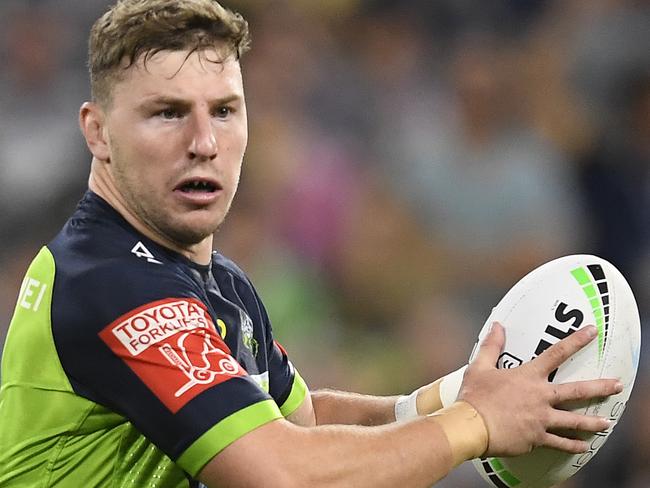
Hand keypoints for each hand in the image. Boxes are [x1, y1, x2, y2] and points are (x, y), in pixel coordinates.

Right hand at [458, 323, 622, 456]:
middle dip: (600, 387)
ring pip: (574, 420)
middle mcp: (540, 396)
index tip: (592, 333)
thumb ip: (491, 346)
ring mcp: (541, 419)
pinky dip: (574, 445)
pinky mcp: (537, 437)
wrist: (472, 426)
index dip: (576, 341)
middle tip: (617, 385)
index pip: (556, 354)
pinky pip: (560, 443)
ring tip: (607, 423)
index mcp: (528, 377)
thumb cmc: (475, 397)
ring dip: (593, 421)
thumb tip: (497, 326)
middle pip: (576, 391)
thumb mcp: (480, 367)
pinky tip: (585, 446)